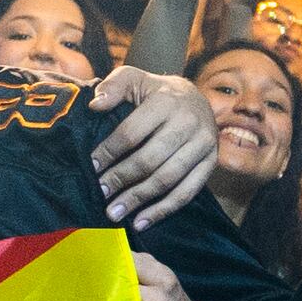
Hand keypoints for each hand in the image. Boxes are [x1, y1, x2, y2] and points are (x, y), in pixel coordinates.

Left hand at [85, 68, 219, 230]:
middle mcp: (188, 124)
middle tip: (100, 193)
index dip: (109, 151)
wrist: (195, 97)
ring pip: (168, 179)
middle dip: (121, 179)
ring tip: (114, 213)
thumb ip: (114, 86)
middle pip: (150, 159)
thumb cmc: (155, 92)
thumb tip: (96, 105)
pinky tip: (141, 222)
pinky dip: (163, 210)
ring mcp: (203, 146)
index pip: (132, 133)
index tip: (91, 166)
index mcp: (166, 102)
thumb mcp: (134, 78)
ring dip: (139, 200)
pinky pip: (187, 192)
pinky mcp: (211, 164)